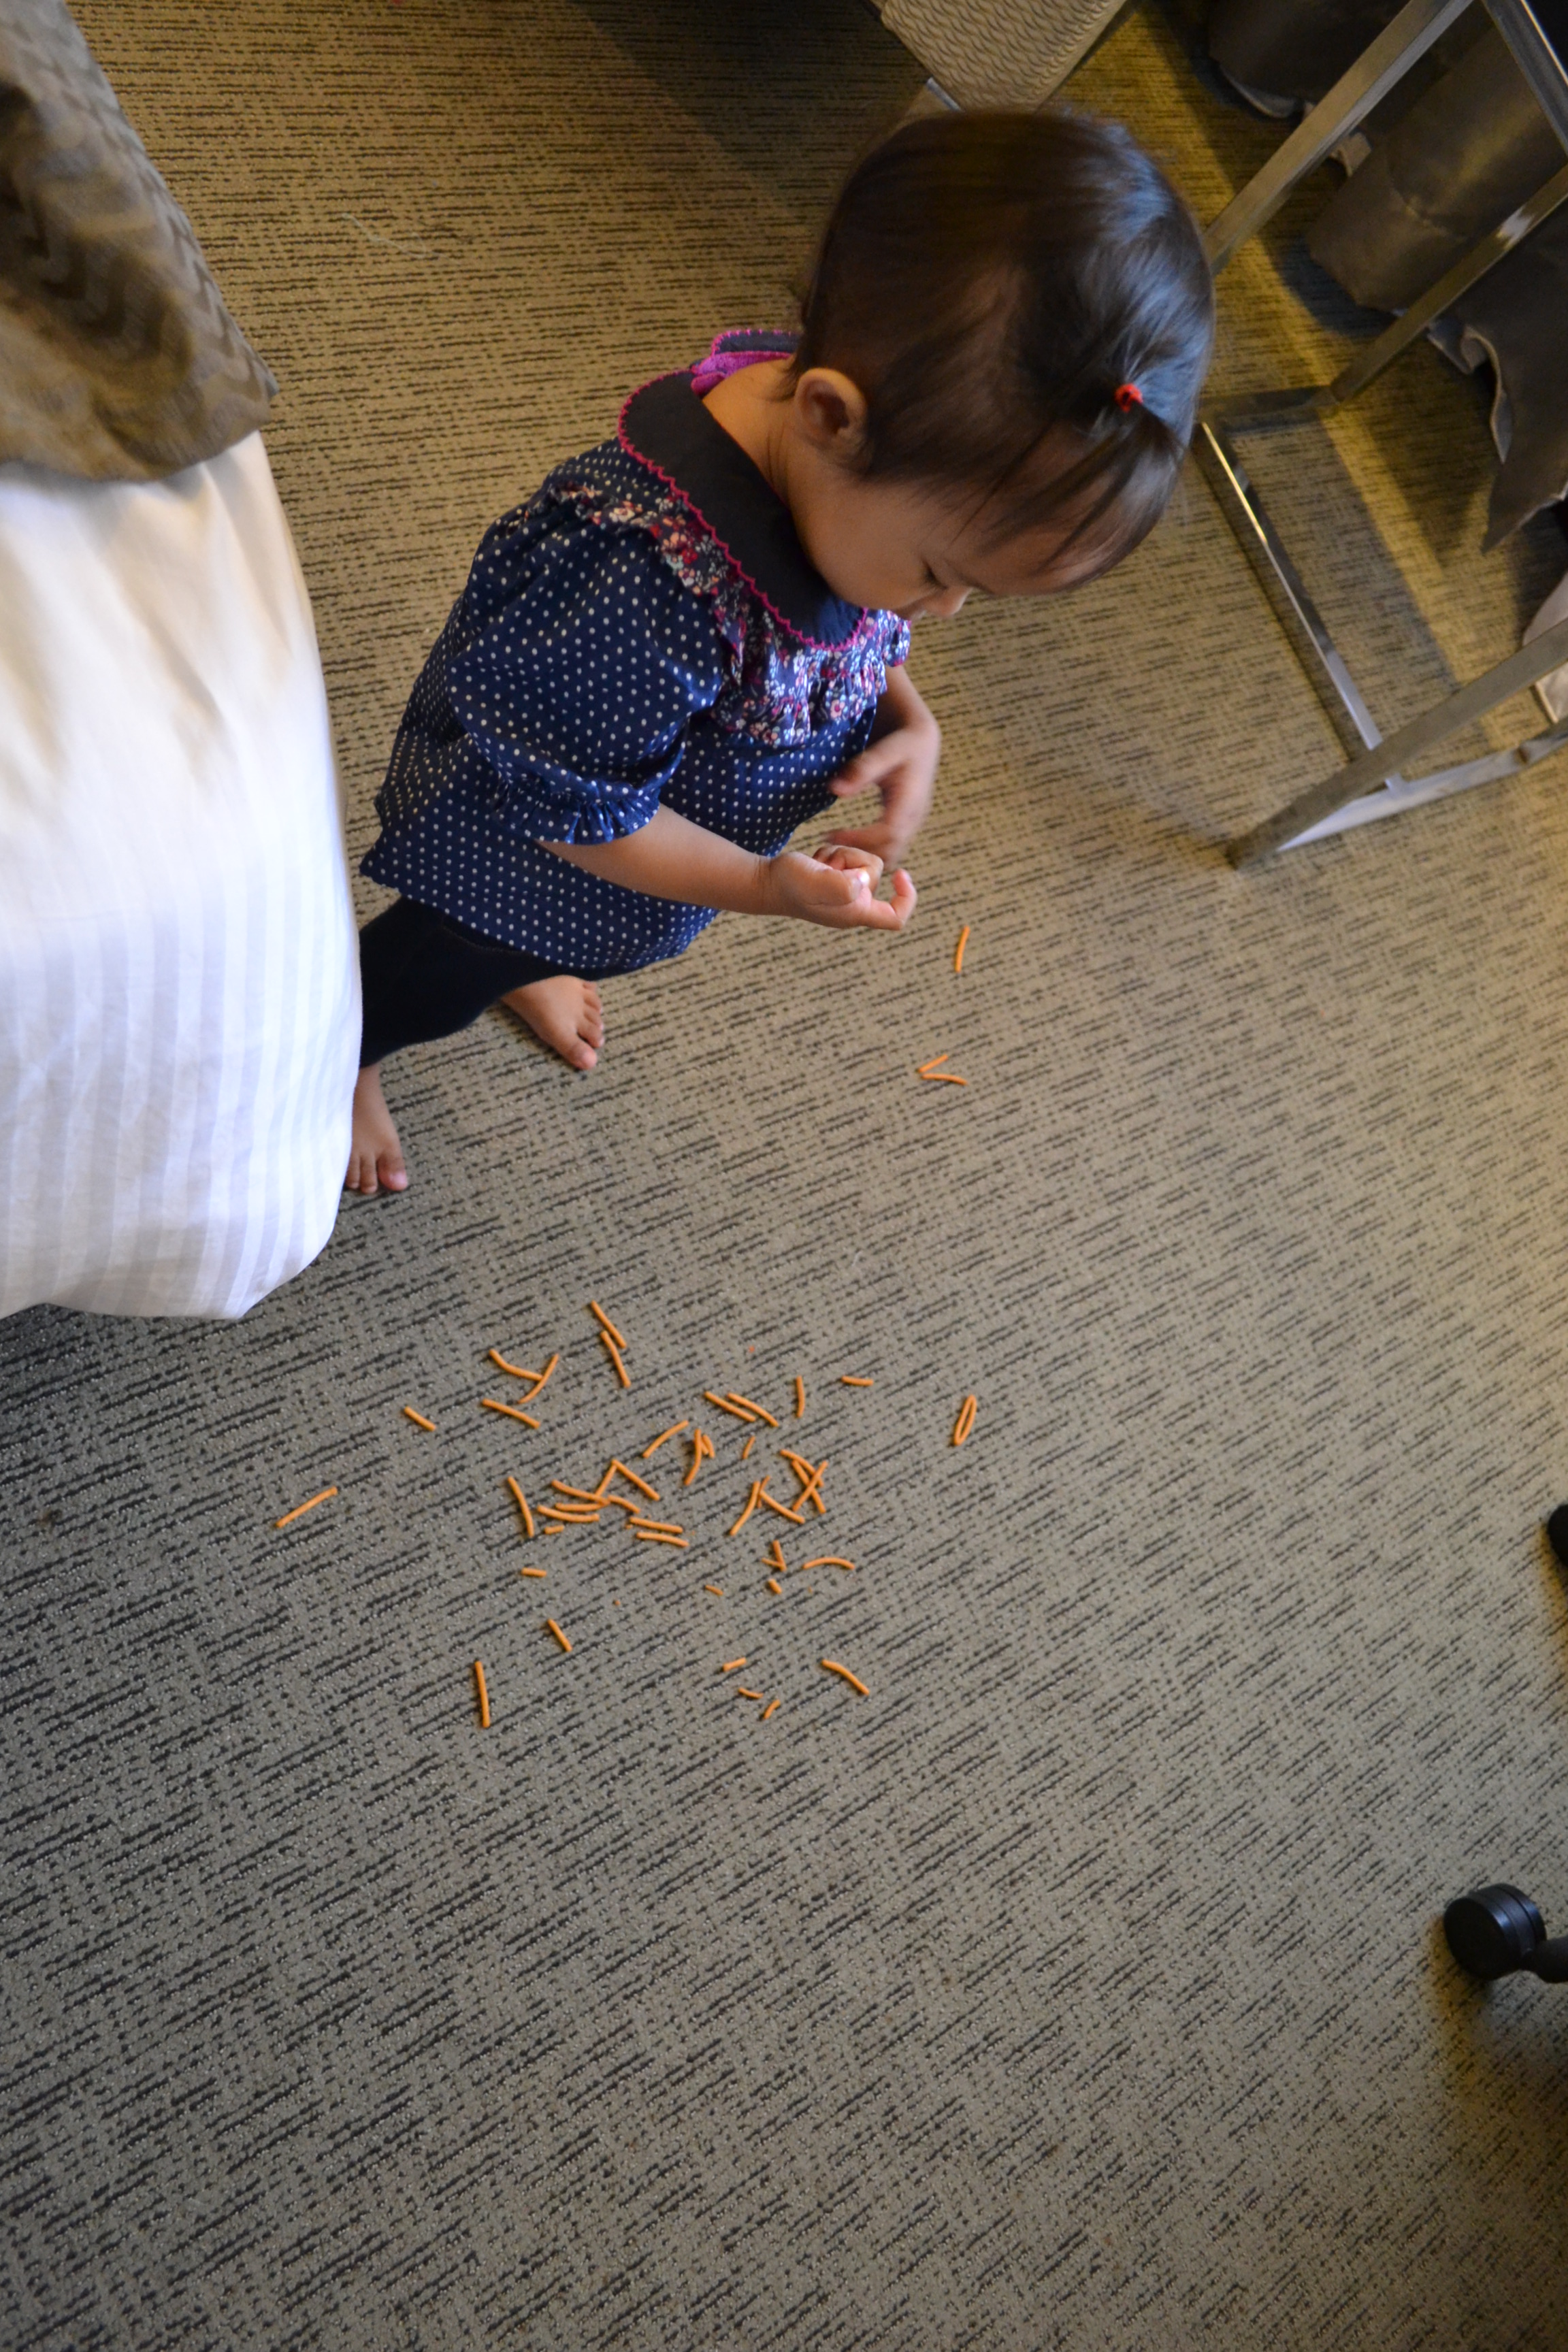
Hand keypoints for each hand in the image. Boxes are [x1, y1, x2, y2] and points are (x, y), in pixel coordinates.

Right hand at [759, 847, 915, 931]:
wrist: (766, 882)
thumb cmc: (789, 885)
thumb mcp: (815, 883)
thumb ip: (841, 886)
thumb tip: (864, 880)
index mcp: (855, 913)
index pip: (895, 918)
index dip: (906, 897)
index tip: (902, 874)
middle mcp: (854, 906)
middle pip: (876, 875)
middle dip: (855, 860)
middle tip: (830, 866)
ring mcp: (845, 893)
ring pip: (862, 863)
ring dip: (842, 855)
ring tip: (820, 864)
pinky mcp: (836, 881)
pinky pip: (848, 859)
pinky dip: (834, 855)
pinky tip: (817, 863)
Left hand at [823, 705, 940, 868]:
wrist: (922, 743)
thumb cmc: (902, 745)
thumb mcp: (883, 752)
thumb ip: (860, 771)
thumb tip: (834, 789)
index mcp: (910, 802)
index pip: (888, 833)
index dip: (859, 839)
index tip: (831, 835)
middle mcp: (915, 818)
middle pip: (890, 850)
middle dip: (860, 852)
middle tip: (829, 845)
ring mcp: (913, 824)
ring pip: (892, 854)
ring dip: (865, 856)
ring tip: (837, 845)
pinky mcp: (907, 826)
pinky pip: (891, 848)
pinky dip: (872, 851)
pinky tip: (850, 841)